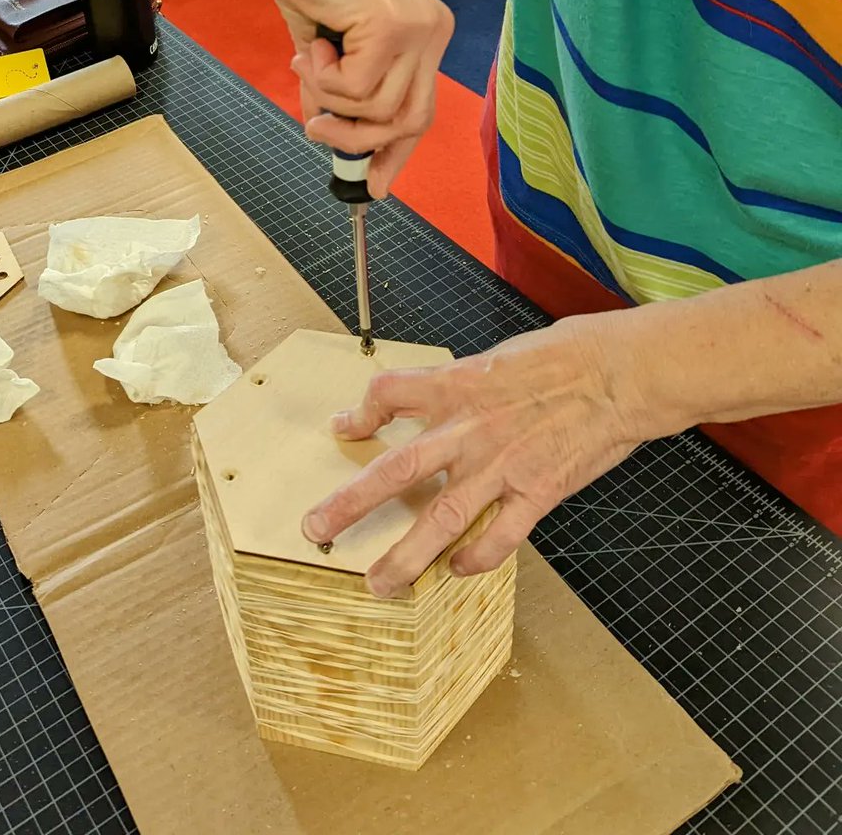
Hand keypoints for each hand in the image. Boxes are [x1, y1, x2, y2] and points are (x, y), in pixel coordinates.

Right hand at [255, 0, 453, 197]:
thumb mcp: (324, 53)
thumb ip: (334, 95)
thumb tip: (325, 137)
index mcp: (425, 38)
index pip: (420, 112)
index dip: (395, 153)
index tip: (373, 186)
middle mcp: (432, 34)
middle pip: (410, 121)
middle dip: (359, 140)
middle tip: (316, 129)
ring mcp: (417, 30)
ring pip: (377, 109)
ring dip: (330, 100)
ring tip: (308, 61)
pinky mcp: (392, 27)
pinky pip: (354, 89)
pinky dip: (323, 79)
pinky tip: (314, 45)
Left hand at [300, 313, 670, 595]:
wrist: (622, 372)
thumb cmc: (566, 356)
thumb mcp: (498, 357)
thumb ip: (463, 386)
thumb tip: (440, 401)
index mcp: (457, 384)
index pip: (389, 393)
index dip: (360, 412)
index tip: (345, 427)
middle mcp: (469, 427)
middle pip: (397, 468)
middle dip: (351, 503)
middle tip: (316, 530)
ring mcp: (502, 464)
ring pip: (441, 518)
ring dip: (405, 555)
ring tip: (379, 583)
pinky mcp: (537, 492)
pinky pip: (498, 536)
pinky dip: (474, 558)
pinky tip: (456, 570)